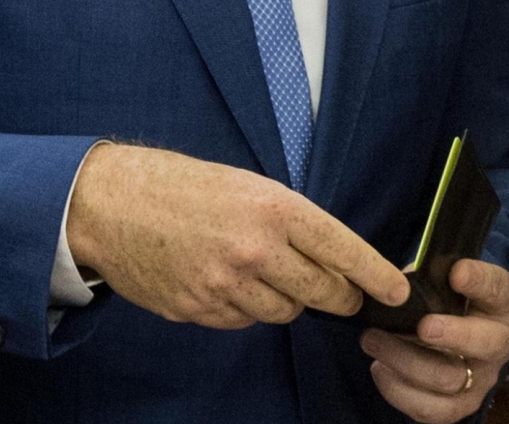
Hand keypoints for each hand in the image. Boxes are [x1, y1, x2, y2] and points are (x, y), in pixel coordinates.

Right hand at [64, 144, 408, 327]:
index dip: (376, 274)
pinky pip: (243, 322)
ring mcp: (224, 286)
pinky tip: (227, 281)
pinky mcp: (198, 310)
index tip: (397, 289)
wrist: (110, 204)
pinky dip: (246, 308)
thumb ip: (290, 222)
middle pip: (322, 294)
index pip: (342, 250)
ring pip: (284, 313)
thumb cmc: (181, 186)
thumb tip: (331, 259)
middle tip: (342, 293)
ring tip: (264, 272)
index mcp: (274, 209)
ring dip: (287, 300)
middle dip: (339, 296)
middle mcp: (255, 250)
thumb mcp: (247, 186)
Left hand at [361, 259, 508, 423]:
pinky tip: (379, 368)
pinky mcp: (461, 405)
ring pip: (448, 378)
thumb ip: (432, 277)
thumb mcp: (448, 279)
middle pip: (487, 343)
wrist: (458, 334)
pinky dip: (399, 391)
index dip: (479, 281)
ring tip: (372, 340)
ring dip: (405, 360)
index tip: (456, 273)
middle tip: (424, 326)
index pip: (498, 288)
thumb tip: (400, 283)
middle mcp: (500, 342)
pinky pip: (431, 409)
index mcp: (503, 303)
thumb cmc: (450, 299)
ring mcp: (482, 379)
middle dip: (454, 334)